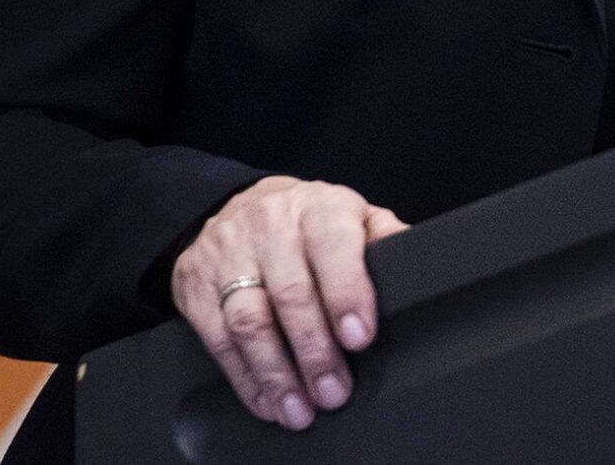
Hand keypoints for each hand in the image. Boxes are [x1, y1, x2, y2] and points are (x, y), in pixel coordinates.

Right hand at [169, 176, 407, 428]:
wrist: (241, 205)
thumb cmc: (309, 222)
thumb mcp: (352, 216)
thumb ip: (384, 239)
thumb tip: (417, 260)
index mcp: (318, 207)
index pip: (332, 245)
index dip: (346, 292)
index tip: (360, 337)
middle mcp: (271, 226)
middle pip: (290, 293)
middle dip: (314, 350)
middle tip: (333, 390)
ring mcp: (229, 253)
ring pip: (250, 320)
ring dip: (276, 373)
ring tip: (298, 407)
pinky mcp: (197, 284)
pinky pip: (218, 338)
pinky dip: (245, 377)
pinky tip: (268, 399)